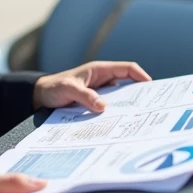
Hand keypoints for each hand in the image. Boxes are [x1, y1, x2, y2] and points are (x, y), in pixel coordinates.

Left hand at [32, 61, 151, 111]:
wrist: (40, 97)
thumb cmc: (54, 87)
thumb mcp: (68, 89)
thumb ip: (84, 96)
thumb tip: (102, 106)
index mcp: (99, 70)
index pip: (127, 68)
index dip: (141, 75)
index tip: (151, 87)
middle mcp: (102, 80)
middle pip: (128, 83)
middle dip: (139, 93)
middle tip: (151, 106)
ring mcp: (100, 92)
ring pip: (120, 97)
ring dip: (128, 105)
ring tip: (139, 117)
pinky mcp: (95, 102)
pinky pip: (111, 107)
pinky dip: (116, 113)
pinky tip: (120, 124)